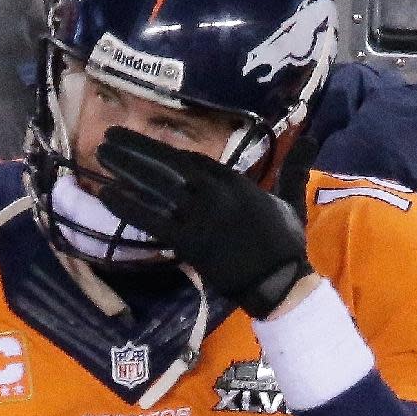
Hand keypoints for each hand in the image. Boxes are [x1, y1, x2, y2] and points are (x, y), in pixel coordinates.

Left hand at [96, 128, 313, 316]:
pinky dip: (129, 206)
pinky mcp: (189, 242)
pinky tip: (107, 194)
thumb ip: (294, 167)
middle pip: (168, 165)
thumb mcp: (292, 198)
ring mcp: (200, 217)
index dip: (166, 150)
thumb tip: (315, 135)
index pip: (194, 159)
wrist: (280, 280)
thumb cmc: (287, 244)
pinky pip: (152, 220)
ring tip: (101, 155)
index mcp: (236, 182)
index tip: (143, 142)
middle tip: (109, 136)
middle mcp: (214, 193)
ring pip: (156, 187)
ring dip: (126, 169)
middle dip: (137, 149)